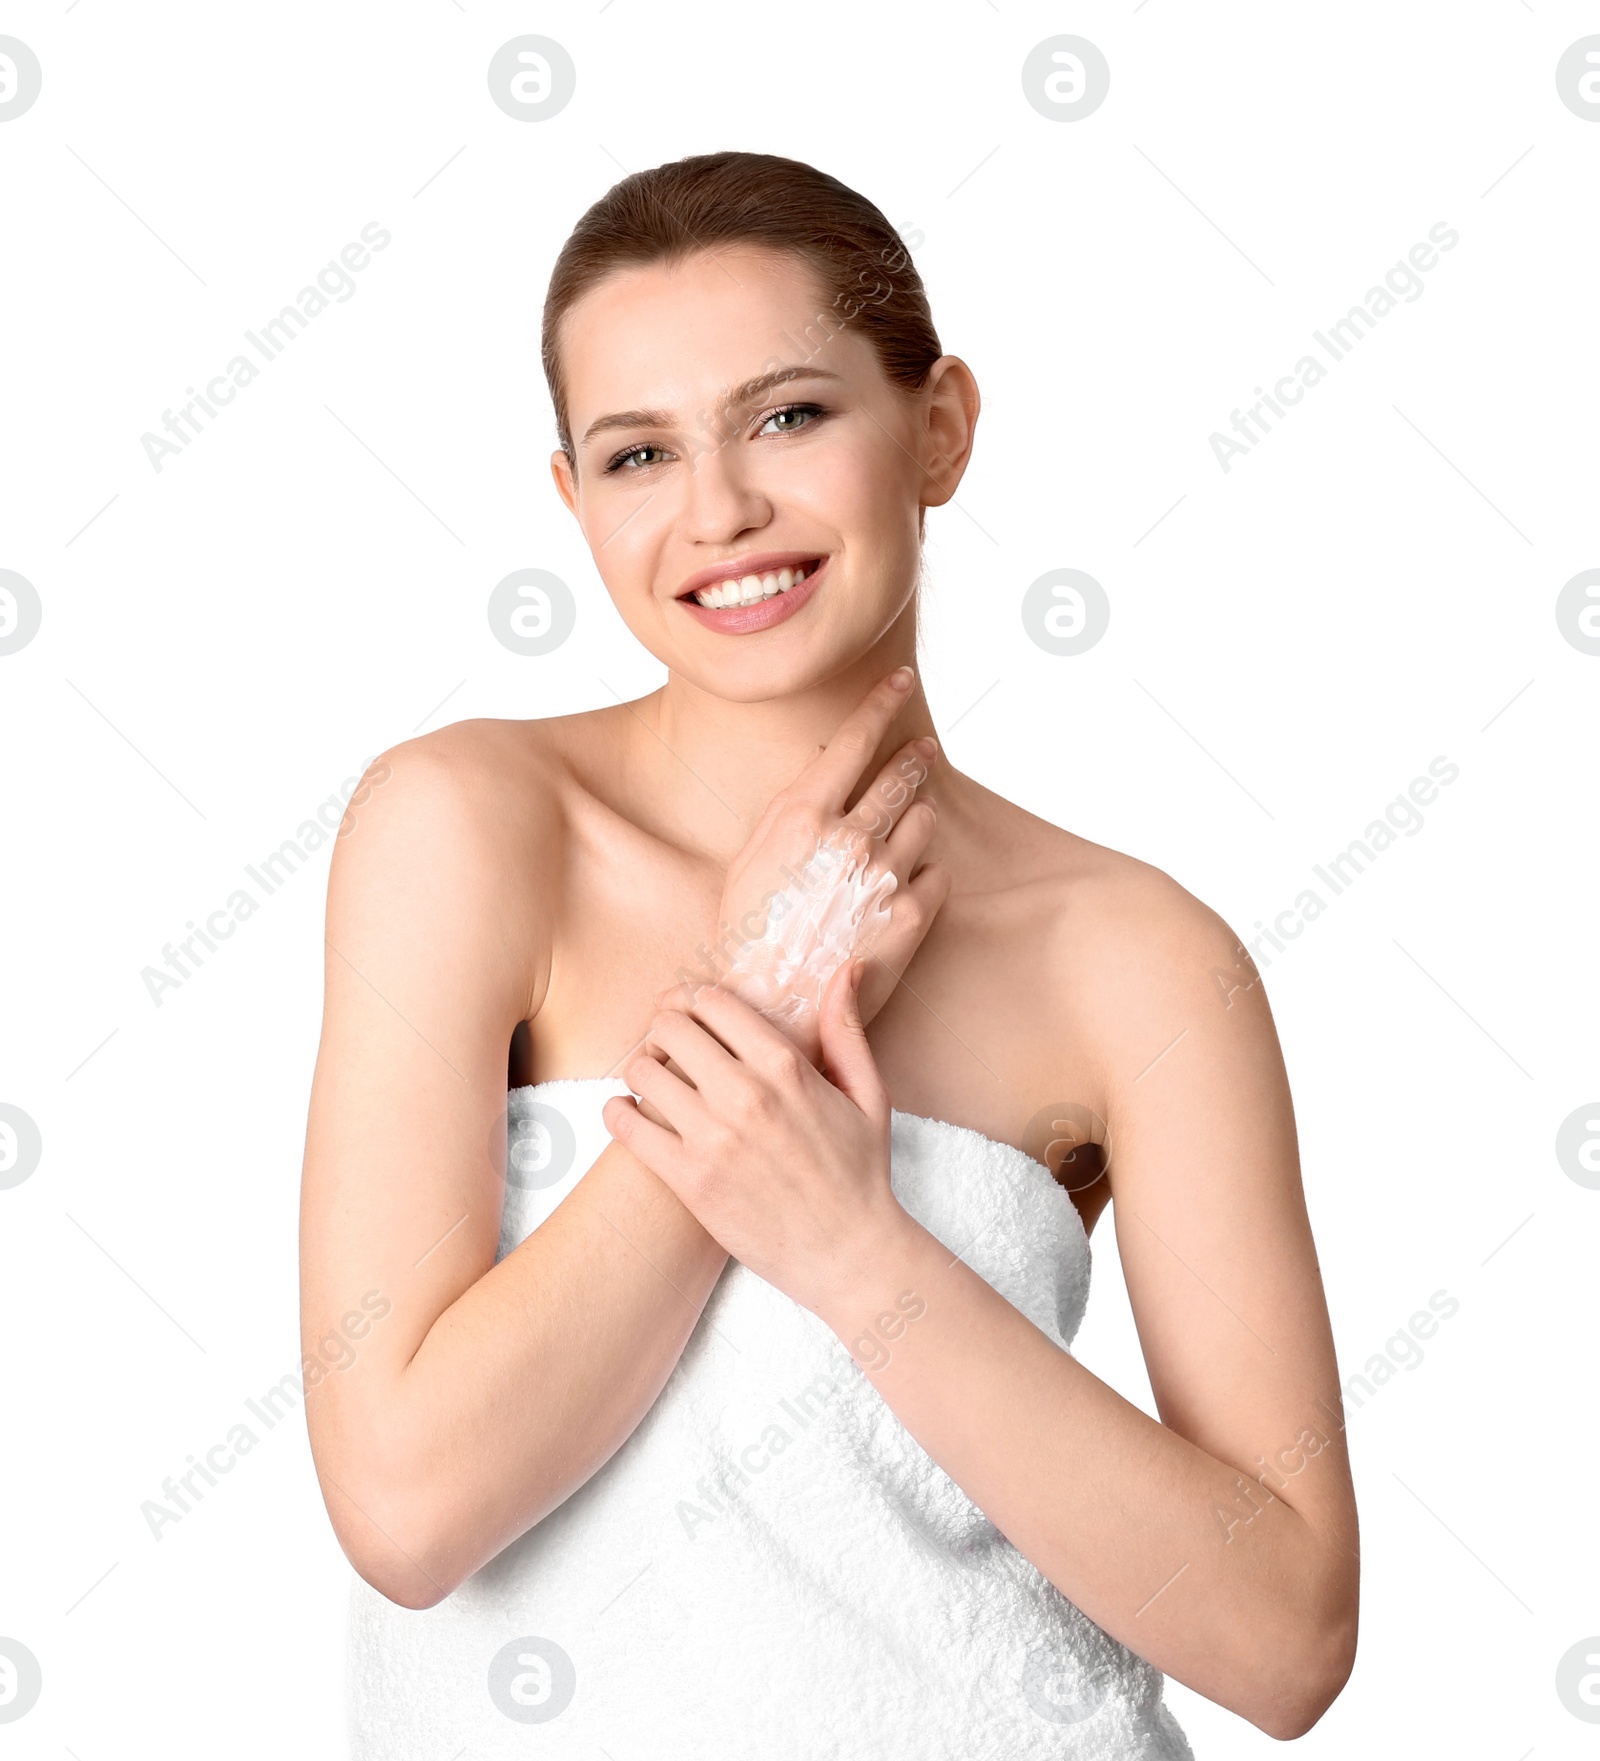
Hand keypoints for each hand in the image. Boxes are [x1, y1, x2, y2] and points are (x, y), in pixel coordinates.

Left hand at [604, 958, 912, 1314]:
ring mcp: (712, 1138)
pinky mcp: (688, 1180)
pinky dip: (617, 1113)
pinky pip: (626, 1126)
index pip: (712, 1002)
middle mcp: (745, 1094)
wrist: (849, 1254)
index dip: (692, 1000)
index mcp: (785, 1066)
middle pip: (669, 1029)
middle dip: (663, 1030)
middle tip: (667, 1046)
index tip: (689, 1011)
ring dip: (642, 1069)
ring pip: (642, 1071)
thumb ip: (846, 1027)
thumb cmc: (861, 1174)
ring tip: (653, 1082)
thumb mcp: (868, 1093)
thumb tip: (848, 967)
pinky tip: (629, 1114)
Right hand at [686, 667, 950, 1065]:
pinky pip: (937, 874)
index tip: (900, 679)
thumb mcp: (752, 859)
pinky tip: (900, 892)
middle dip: (914, 759)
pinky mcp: (912, 917)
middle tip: (922, 751)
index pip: (855, 739)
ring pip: (923, 822)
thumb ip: (793, 812)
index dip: (881, 702)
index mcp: (802, 816)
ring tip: (896, 843)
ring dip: (915, 823)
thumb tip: (824, 770)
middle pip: (900, 776)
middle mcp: (848, 838)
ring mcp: (885, 877)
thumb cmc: (748, 935)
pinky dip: (924, 875)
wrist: (770, 1008)